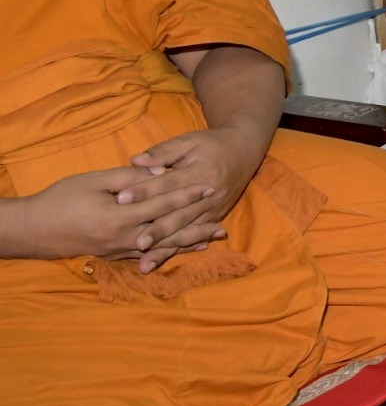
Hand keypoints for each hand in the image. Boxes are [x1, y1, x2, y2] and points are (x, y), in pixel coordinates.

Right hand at [0, 165, 211, 262]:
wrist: (33, 229)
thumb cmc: (61, 199)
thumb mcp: (94, 181)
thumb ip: (129, 178)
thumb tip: (159, 173)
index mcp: (120, 216)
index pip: (162, 204)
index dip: (186, 195)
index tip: (208, 187)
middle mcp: (123, 238)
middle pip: (168, 230)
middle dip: (196, 226)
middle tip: (224, 224)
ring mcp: (117, 249)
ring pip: (160, 245)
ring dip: (187, 242)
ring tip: (212, 238)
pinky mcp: (111, 255)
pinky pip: (145, 253)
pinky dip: (166, 250)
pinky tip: (180, 249)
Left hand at [127, 126, 265, 271]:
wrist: (244, 151)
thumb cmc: (212, 144)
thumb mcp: (189, 141)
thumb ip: (163, 152)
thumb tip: (136, 160)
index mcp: (201, 172)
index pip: (168, 184)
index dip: (145, 191)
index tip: (121, 199)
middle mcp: (209, 195)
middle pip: (179, 215)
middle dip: (158, 230)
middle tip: (138, 242)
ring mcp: (213, 210)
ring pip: (186, 232)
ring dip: (165, 249)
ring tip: (145, 264)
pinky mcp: (213, 218)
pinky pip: (193, 237)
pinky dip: (176, 250)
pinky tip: (159, 261)